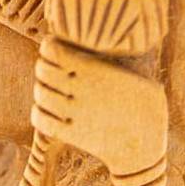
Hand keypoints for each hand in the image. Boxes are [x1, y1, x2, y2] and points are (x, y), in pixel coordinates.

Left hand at [31, 38, 166, 175]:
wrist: (146, 145)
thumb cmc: (144, 105)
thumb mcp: (136, 75)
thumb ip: (115, 61)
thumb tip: (104, 40)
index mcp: (97, 69)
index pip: (53, 49)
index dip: (48, 47)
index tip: (53, 50)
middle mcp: (83, 89)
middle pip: (42, 70)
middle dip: (43, 69)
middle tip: (49, 72)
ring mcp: (76, 112)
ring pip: (40, 94)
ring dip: (40, 92)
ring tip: (49, 92)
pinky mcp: (71, 135)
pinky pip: (40, 120)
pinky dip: (38, 114)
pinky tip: (46, 113)